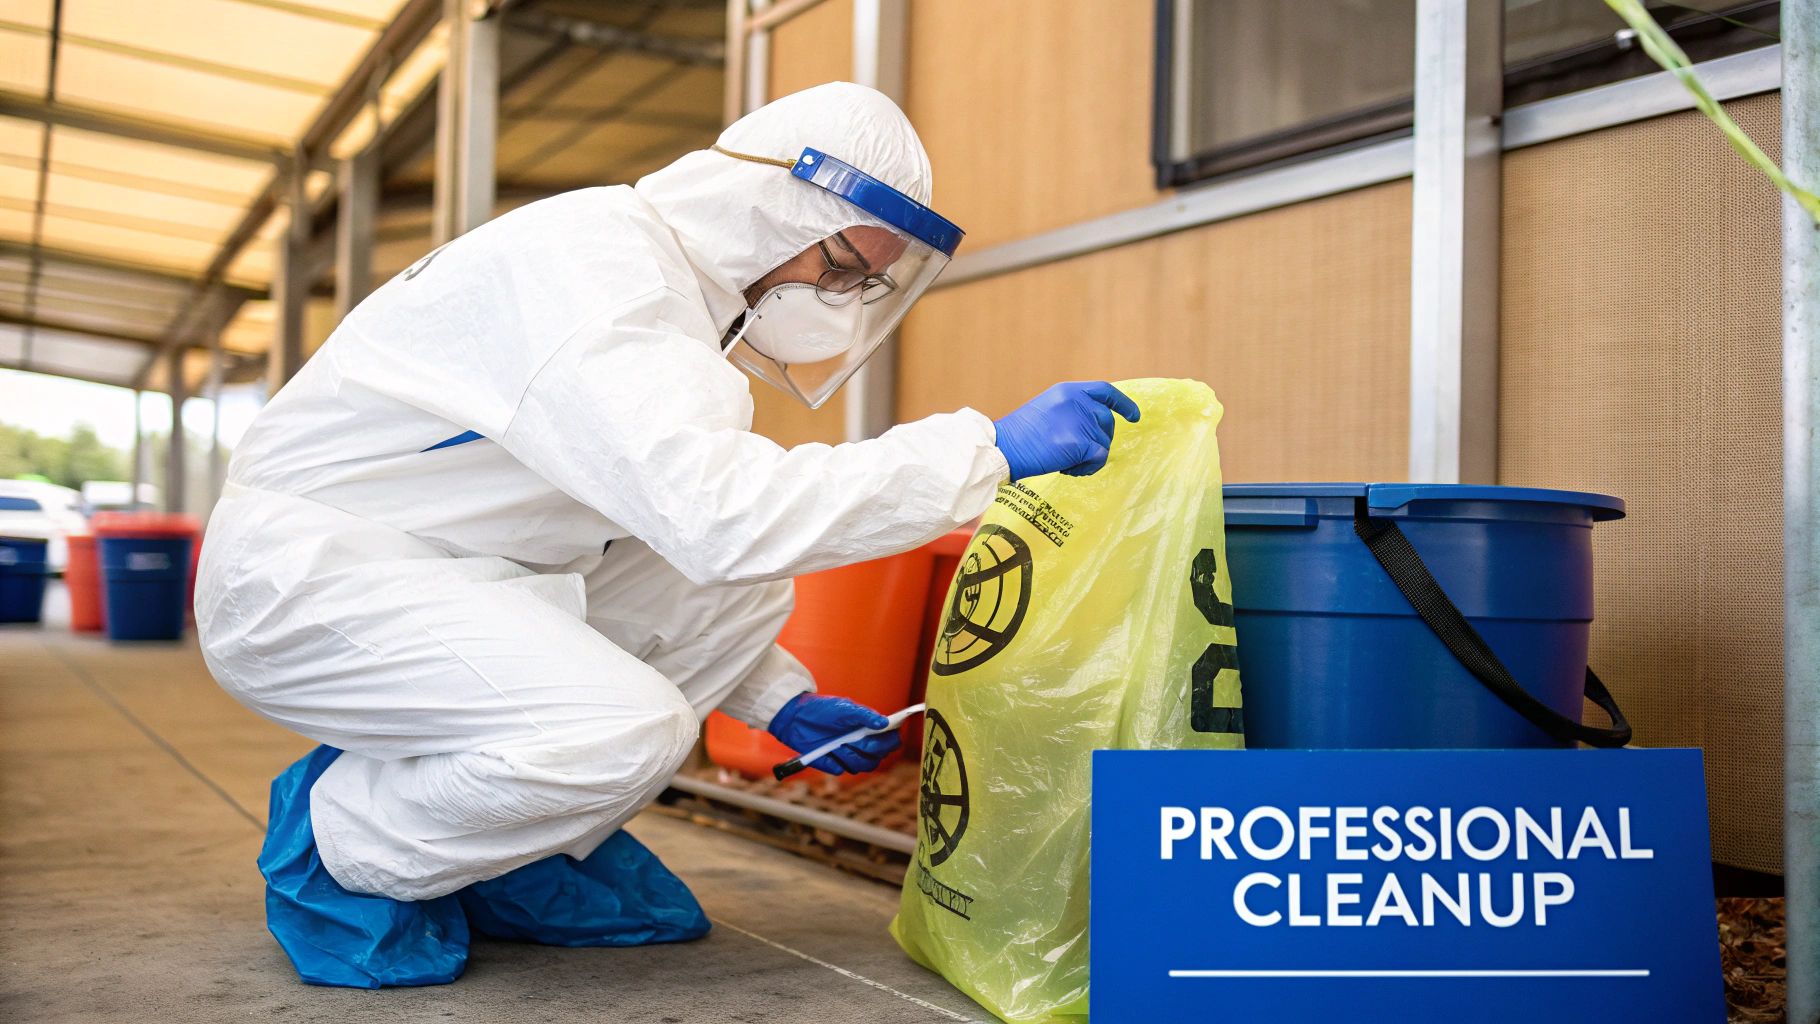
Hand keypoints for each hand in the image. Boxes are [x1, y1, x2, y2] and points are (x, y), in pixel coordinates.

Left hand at [767, 693, 901, 774]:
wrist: (796, 718)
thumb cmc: (823, 709)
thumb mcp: (844, 709)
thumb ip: (865, 715)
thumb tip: (884, 723)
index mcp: (870, 729)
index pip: (891, 741)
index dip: (890, 741)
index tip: (882, 736)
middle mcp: (863, 744)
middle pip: (878, 757)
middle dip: (867, 748)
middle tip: (853, 738)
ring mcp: (849, 756)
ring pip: (862, 766)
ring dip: (850, 755)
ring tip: (837, 743)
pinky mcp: (834, 764)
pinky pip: (840, 769)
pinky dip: (833, 760)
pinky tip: (825, 749)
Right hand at [993, 381, 1140, 481]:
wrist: (1002, 448)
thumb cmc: (1019, 436)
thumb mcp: (1047, 411)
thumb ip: (1071, 411)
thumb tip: (1096, 428)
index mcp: (1068, 391)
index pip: (1105, 391)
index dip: (1123, 403)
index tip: (1134, 416)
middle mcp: (1077, 401)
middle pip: (1107, 422)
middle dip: (1099, 440)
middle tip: (1078, 455)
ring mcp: (1080, 420)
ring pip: (1103, 443)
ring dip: (1089, 457)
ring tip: (1064, 462)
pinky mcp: (1080, 442)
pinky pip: (1100, 458)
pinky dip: (1089, 468)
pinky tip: (1070, 470)